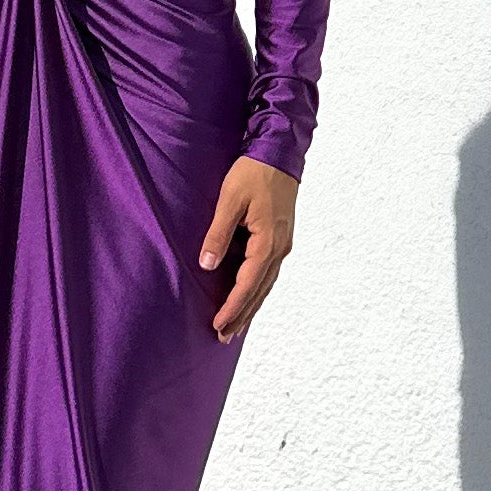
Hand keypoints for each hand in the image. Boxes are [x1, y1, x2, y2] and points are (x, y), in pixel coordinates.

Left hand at [200, 156, 298, 341]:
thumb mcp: (230, 200)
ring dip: (250, 306)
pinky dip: (258, 290)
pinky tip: (249, 297)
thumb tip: (207, 265)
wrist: (280, 152)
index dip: (233, 307)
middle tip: (223, 337)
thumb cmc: (254, 173)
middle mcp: (280, 248)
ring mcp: (283, 244)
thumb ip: (218, 234)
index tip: (218, 325)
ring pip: (266, 284)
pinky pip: (268, 273)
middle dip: (242, 315)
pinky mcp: (280, 237)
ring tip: (235, 327)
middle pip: (259, 291)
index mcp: (268, 242)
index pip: (247, 284)